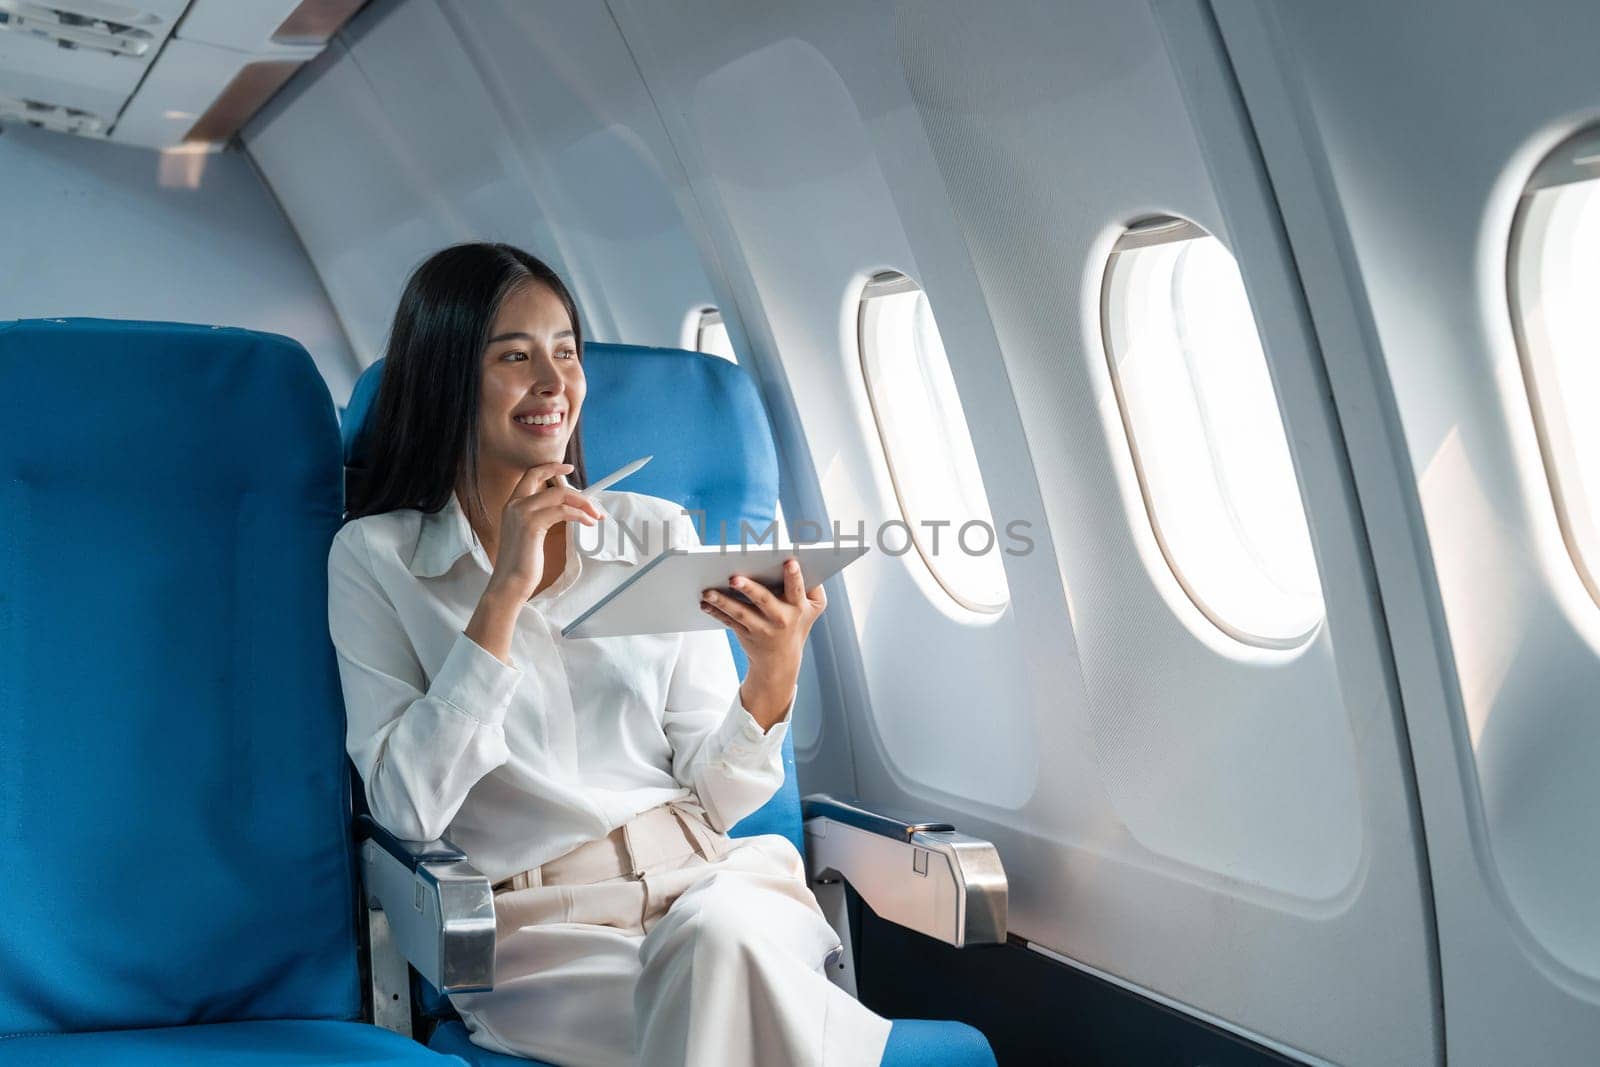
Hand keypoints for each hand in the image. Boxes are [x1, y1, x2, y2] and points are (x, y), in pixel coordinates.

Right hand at [485, 462, 605, 602]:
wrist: (510, 583)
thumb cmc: (522, 564)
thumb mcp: (530, 534)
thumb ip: (540, 518)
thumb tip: (566, 509)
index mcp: (512, 505)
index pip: (531, 475)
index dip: (551, 468)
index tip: (568, 468)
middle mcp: (514, 505)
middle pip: (551, 484)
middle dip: (576, 490)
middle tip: (593, 502)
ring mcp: (521, 513)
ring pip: (560, 496)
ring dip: (583, 505)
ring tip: (595, 516)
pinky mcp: (531, 524)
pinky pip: (563, 511)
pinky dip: (580, 515)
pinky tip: (588, 523)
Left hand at [700, 558, 826, 728]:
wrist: (782, 659)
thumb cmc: (798, 622)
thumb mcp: (814, 607)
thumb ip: (813, 586)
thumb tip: (799, 561)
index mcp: (798, 607)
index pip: (797, 589)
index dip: (794, 576)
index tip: (789, 562)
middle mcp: (780, 618)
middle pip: (764, 600)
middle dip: (749, 589)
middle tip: (734, 578)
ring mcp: (761, 628)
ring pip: (741, 613)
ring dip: (723, 602)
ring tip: (708, 592)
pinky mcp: (745, 634)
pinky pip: (729, 621)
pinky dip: (716, 612)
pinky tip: (705, 603)